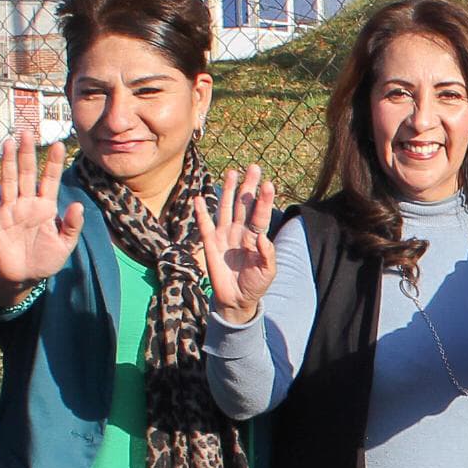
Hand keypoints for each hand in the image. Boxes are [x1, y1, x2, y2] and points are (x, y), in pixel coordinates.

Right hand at [0, 128, 83, 290]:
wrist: (23, 276)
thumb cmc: (46, 259)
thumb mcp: (65, 245)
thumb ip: (72, 226)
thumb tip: (78, 205)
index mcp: (46, 207)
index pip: (50, 180)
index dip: (53, 163)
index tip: (59, 144)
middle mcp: (27, 203)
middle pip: (27, 174)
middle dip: (27, 154)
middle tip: (27, 133)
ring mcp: (9, 209)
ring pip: (9, 180)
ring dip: (8, 162)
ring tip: (9, 142)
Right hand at [194, 164, 278, 320]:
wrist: (237, 300)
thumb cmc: (255, 284)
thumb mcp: (267, 272)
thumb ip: (267, 255)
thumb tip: (263, 236)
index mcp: (256, 237)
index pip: (260, 215)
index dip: (264, 200)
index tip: (268, 184)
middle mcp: (240, 232)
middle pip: (244, 204)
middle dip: (248, 186)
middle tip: (253, 167)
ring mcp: (225, 235)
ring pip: (226, 208)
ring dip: (228, 191)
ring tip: (232, 172)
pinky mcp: (210, 243)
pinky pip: (205, 225)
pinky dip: (201, 212)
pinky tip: (199, 198)